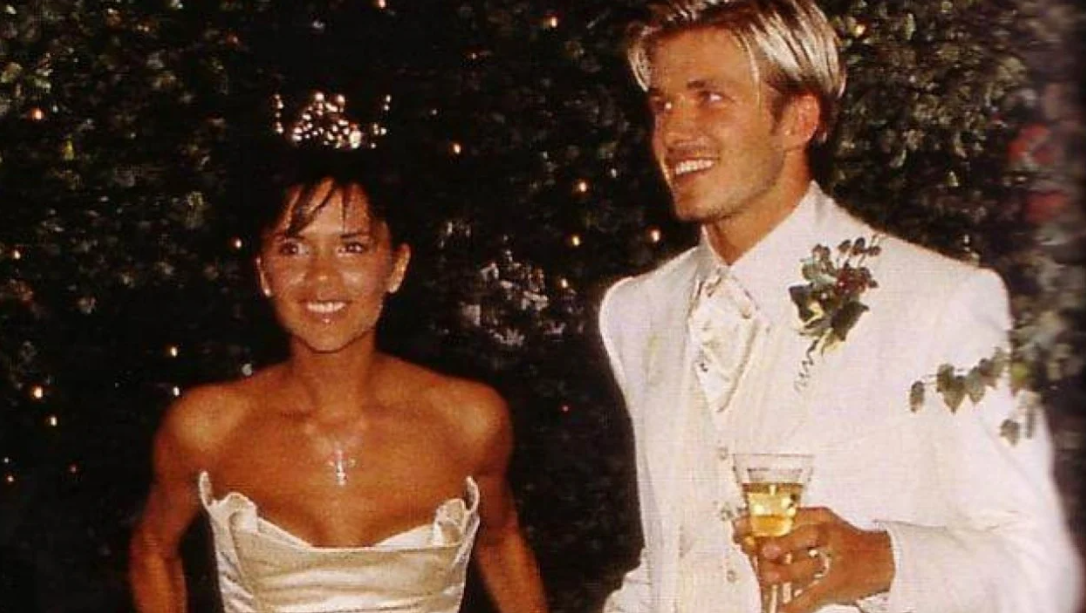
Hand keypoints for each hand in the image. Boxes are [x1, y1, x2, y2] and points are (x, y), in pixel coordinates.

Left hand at [733, 507, 893, 612]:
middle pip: (805, 535)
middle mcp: (828, 535)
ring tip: (768, 577)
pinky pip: (814, 595)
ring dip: (787, 571)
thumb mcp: (820, 525)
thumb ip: (789, 530)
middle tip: (760, 548)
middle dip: (781, 543)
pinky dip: (796, 605)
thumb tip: (752, 540)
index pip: (789, 514)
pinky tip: (780, 610)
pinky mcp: (838, 584)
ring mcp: (836, 560)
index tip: (739, 526)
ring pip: (811, 565)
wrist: (885, 558)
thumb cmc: (846, 541)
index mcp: (819, 518)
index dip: (763, 520)